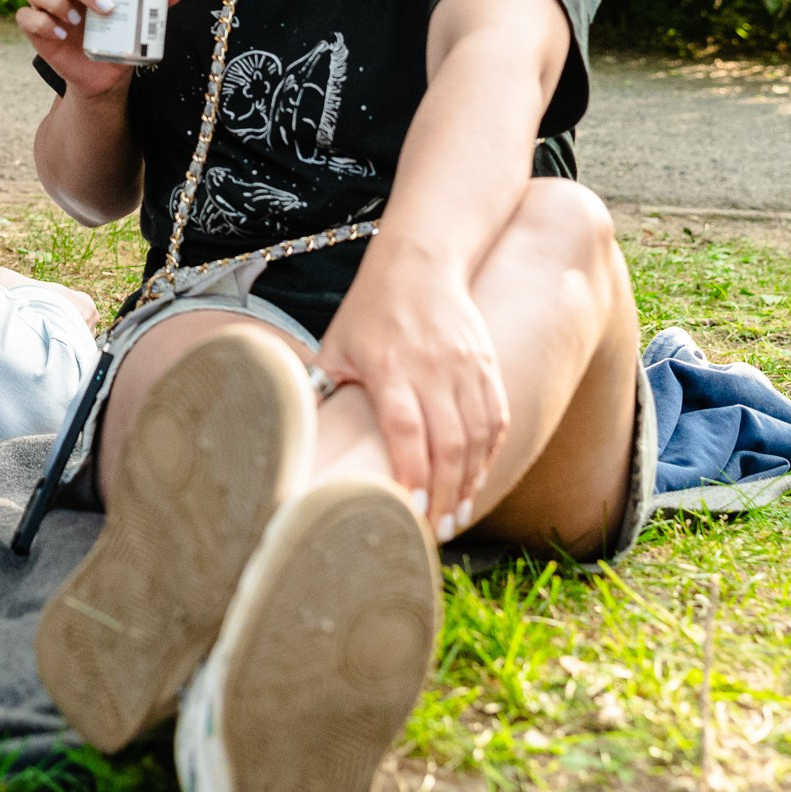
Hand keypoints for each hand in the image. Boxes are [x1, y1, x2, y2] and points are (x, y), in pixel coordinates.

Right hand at [14, 0, 189, 96]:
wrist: (107, 75)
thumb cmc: (123, 37)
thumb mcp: (142, 18)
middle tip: (105, 5)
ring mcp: (48, 4)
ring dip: (55, 1)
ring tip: (76, 20)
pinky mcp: (35, 27)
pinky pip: (26, 16)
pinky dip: (40, 22)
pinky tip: (59, 35)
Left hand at [316, 257, 510, 538]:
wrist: (419, 262)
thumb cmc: (369, 310)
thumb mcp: (335, 345)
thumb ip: (322, 389)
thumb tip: (294, 435)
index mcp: (390, 368)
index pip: (406, 430)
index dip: (410, 473)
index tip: (408, 510)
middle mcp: (432, 369)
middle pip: (448, 442)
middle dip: (445, 492)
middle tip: (438, 528)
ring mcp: (465, 367)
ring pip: (478, 435)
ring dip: (471, 479)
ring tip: (458, 513)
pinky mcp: (487, 365)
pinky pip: (496, 417)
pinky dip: (490, 453)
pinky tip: (478, 477)